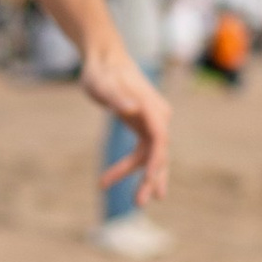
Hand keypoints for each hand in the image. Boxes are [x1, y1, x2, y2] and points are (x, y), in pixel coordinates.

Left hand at [81, 39, 169, 204]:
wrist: (104, 59)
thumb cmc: (101, 71)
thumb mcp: (101, 84)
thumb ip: (115, 96)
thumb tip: (131, 108)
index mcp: (152, 107)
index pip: (160, 139)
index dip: (156, 161)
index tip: (150, 179)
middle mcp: (158, 116)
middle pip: (159, 153)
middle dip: (151, 179)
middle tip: (139, 203)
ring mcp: (153, 121)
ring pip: (152, 156)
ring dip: (141, 177)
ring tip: (135, 202)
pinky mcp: (144, 125)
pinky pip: (143, 151)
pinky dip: (131, 167)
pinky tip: (113, 179)